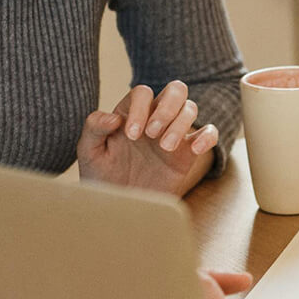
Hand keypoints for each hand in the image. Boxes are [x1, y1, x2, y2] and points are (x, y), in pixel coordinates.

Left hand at [78, 81, 219, 195]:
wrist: (118, 208)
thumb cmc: (101, 177)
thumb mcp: (89, 152)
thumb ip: (94, 128)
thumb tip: (113, 117)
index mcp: (130, 113)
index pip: (142, 93)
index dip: (139, 108)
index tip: (131, 136)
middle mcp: (154, 119)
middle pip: (175, 90)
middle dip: (166, 108)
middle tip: (152, 134)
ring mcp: (173, 134)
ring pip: (190, 109)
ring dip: (180, 125)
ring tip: (165, 147)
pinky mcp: (188, 154)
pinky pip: (209, 133)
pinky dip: (208, 136)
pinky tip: (196, 149)